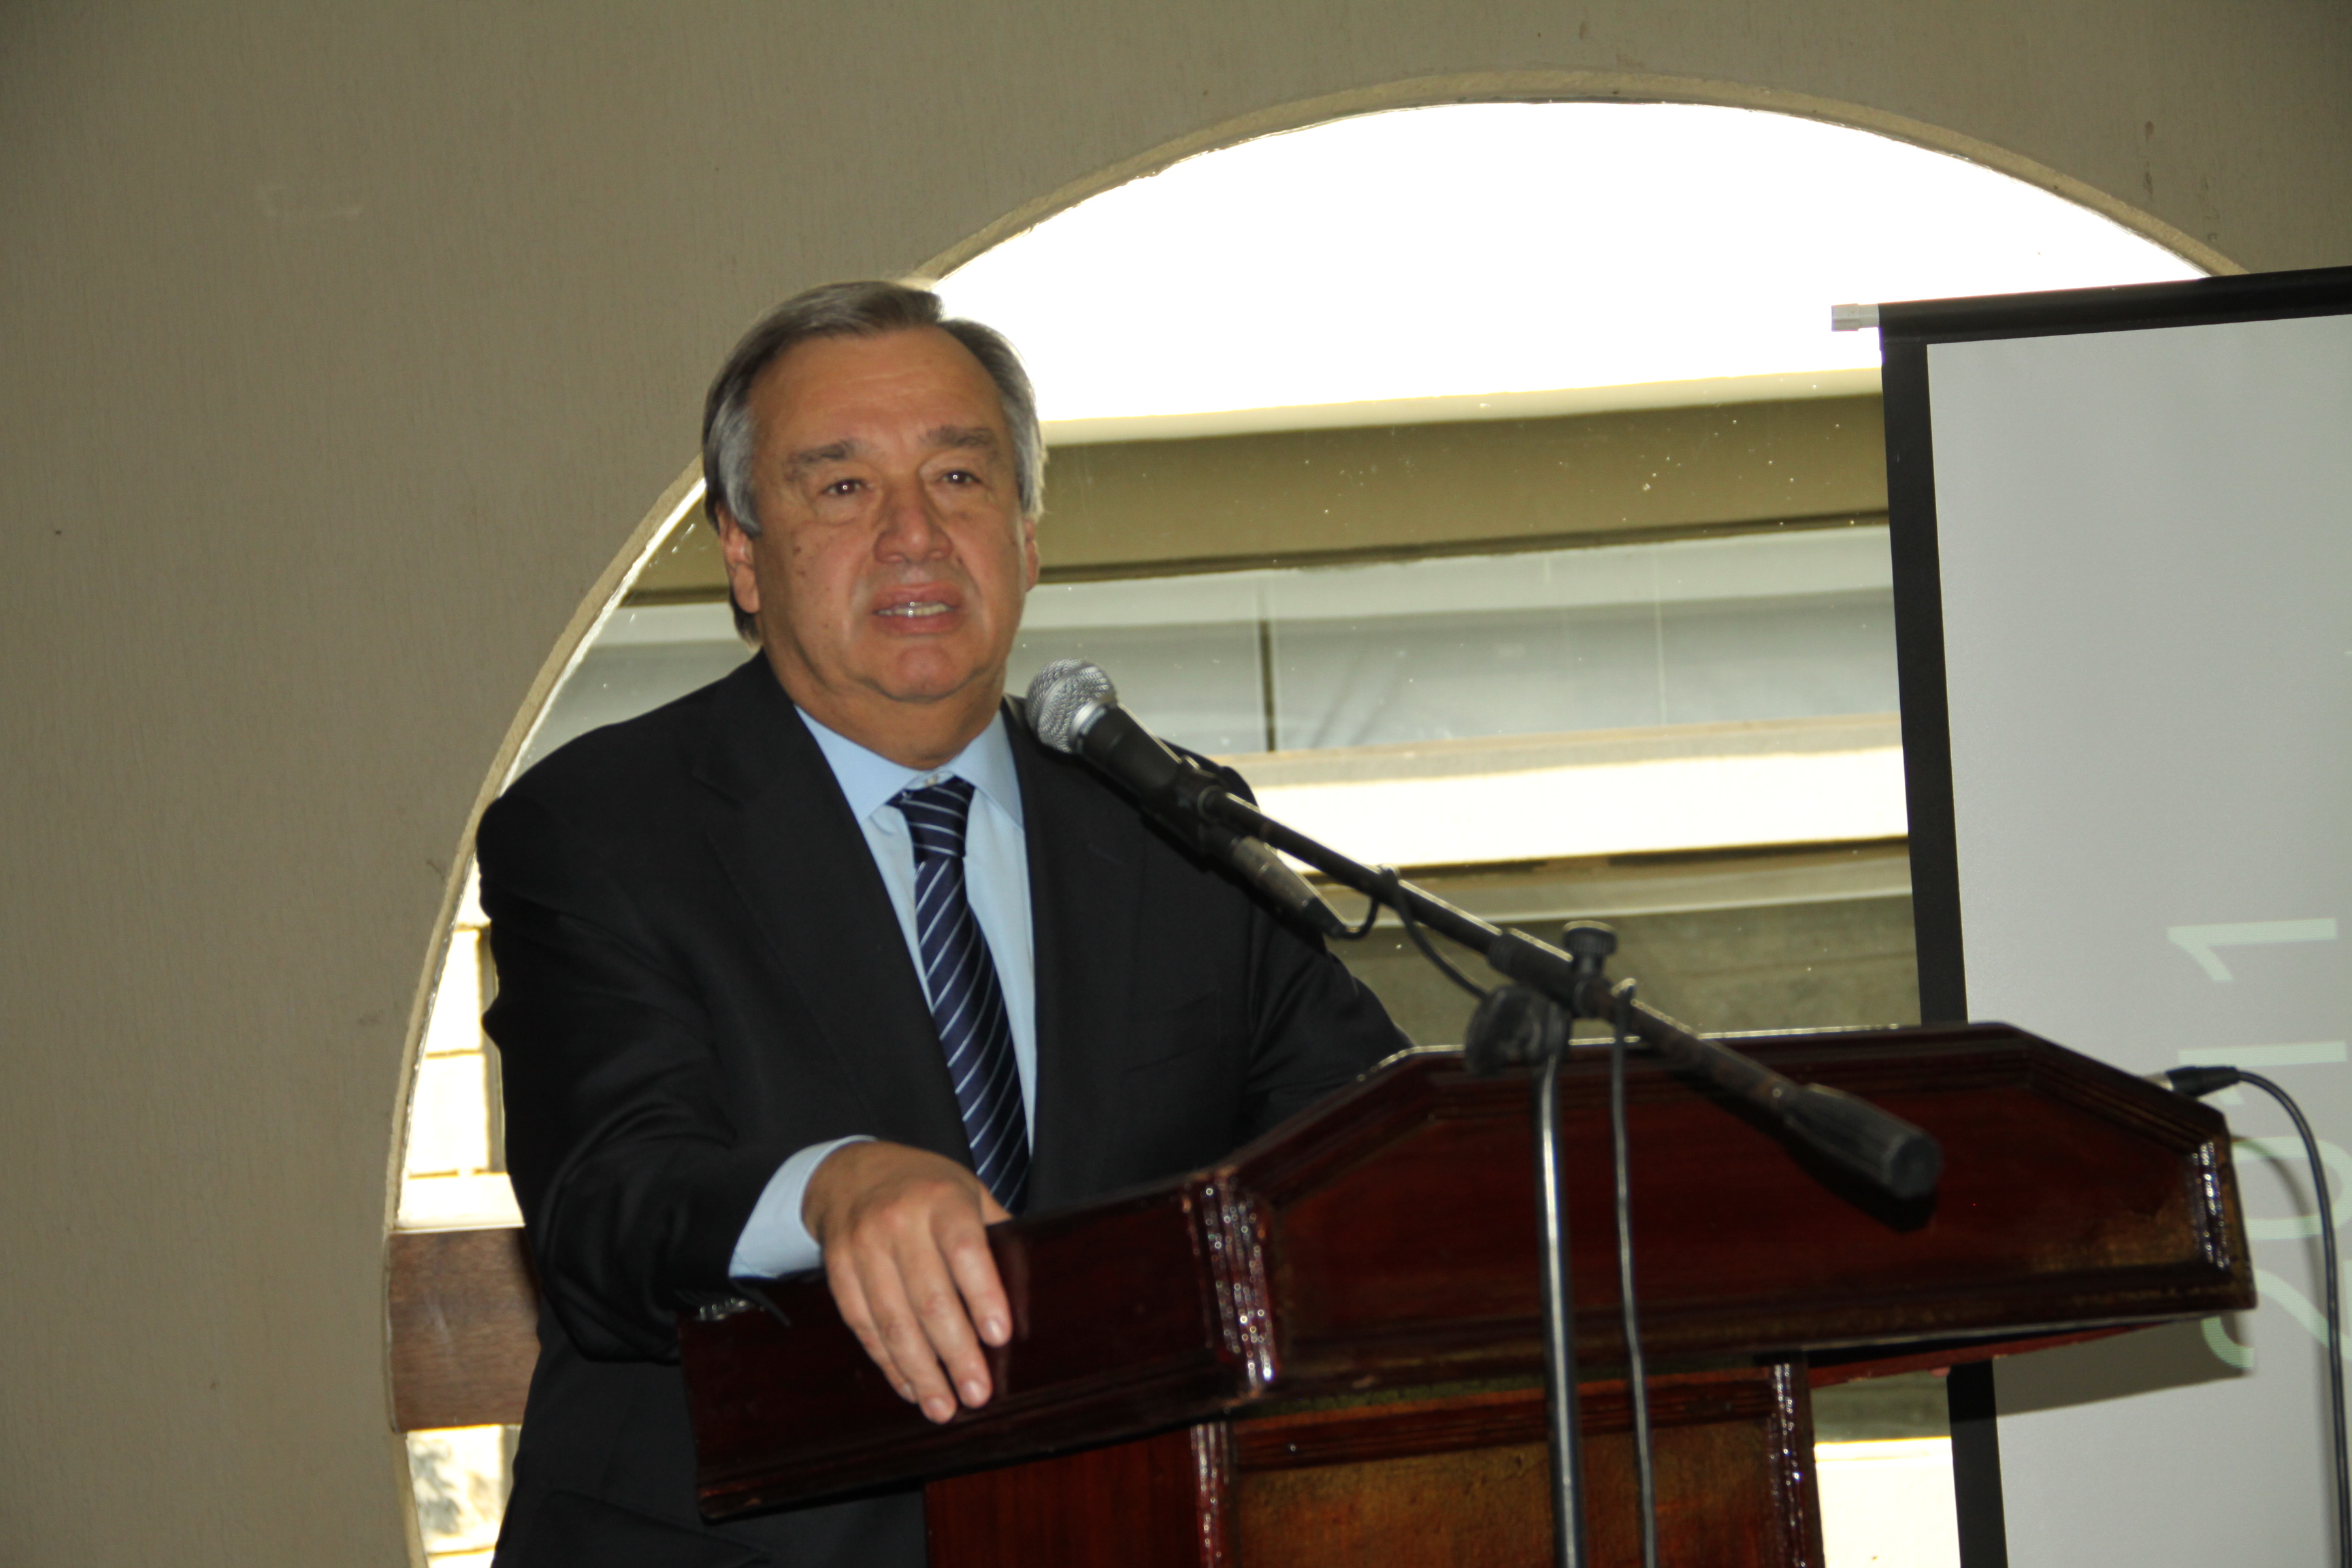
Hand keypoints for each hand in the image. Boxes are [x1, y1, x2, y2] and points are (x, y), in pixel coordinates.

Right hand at [802, 1141, 1012, 1423]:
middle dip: (955, 1353)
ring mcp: (862, 1248)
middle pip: (929, 1297)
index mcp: (940, 1200)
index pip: (964, 1250)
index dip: (982, 1295)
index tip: (999, 1336)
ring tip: (943, 1408)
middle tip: (977, 1393)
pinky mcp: (837, 1272)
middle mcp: (897, 1223)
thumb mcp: (967, 1191)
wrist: (849, 1172)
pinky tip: (910, 1386)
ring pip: (892, 1321)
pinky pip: (863, 1326)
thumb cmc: (925, 1187)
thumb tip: (1034, 1286)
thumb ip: (997, 1232)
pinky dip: (888, 1362)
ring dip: (920, 1371)